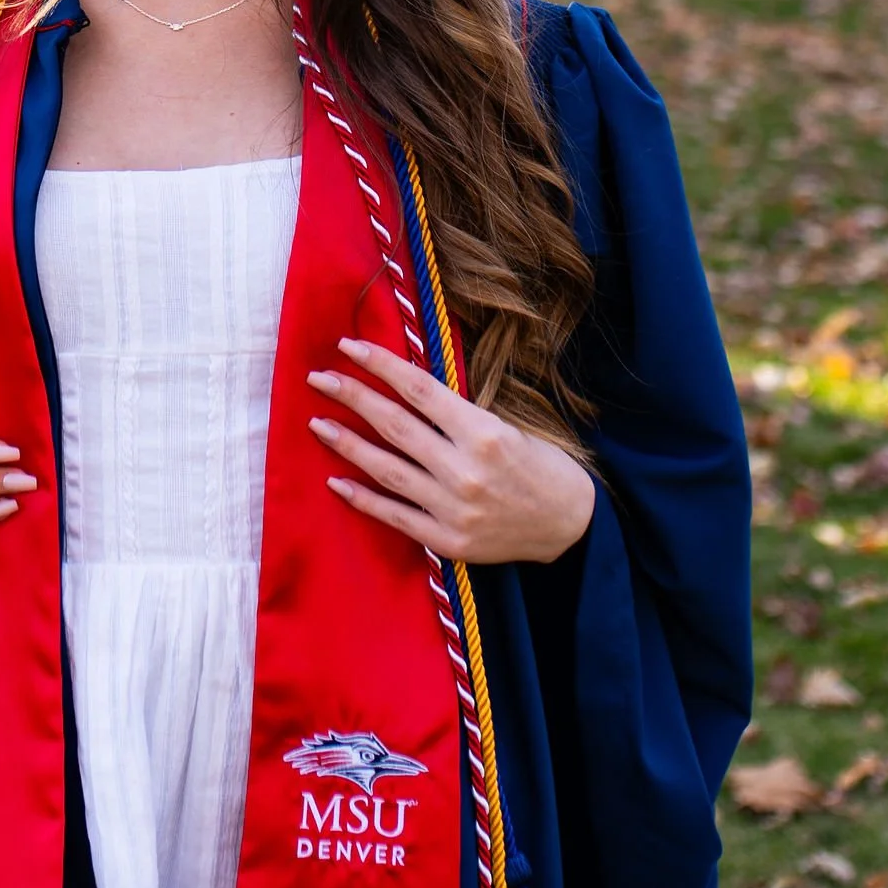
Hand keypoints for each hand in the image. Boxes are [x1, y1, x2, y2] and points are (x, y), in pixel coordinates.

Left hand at [308, 338, 594, 565]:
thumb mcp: (504, 426)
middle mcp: (465, 470)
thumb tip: (403, 386)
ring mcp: (454, 509)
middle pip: (395, 424)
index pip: (418, 389)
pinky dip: (363, 498)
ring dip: (347, 444)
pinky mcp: (448, 541)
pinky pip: (395, 516)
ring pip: (387, 468)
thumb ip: (456, 414)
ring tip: (317, 423)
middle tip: (318, 378)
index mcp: (483, 433)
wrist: (570, 525)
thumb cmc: (538, 465)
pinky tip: (336, 481)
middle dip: (352, 397)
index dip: (379, 365)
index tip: (347, 346)